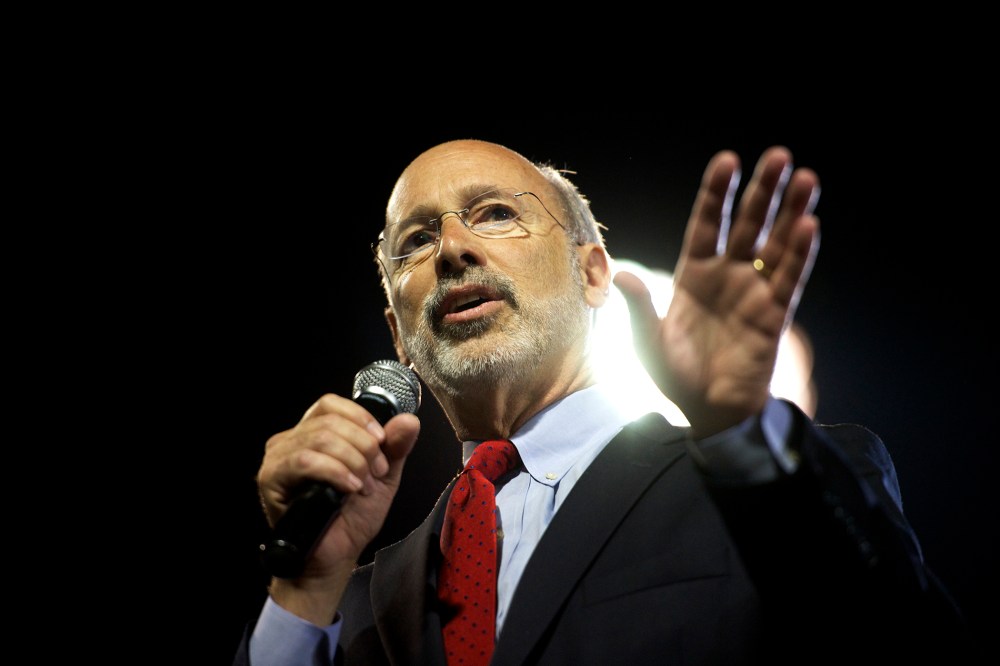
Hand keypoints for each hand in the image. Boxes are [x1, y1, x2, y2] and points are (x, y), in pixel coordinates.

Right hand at [257, 393, 419, 622]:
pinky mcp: (271, 479)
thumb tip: (409, 420)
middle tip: (376, 472)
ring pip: (319, 438)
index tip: (381, 442)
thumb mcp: (383, 476)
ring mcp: (278, 459)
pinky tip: (349, 489)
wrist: (337, 556)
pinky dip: (335, 472)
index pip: (331, 404)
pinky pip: (304, 461)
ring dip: (352, 461)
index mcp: (313, 434)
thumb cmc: (353, 517)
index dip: (360, 418)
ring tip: (362, 485)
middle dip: (363, 446)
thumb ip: (395, 447)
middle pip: (329, 420)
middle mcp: (290, 441)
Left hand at [615, 146, 819, 437]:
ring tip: (806, 178)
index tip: (727, 161)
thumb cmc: (675, 376)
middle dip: (762, 191)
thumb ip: (639, 307)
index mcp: (693, 274)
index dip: (716, 194)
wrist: (708, 413)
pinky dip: (799, 253)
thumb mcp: (648, 342)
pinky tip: (808, 225)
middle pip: (748, 224)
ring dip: (791, 212)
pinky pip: (788, 279)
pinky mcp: (774, 315)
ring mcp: (753, 293)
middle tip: (779, 155)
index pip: (707, 224)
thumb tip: (621, 273)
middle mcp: (726, 276)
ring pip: (775, 244)